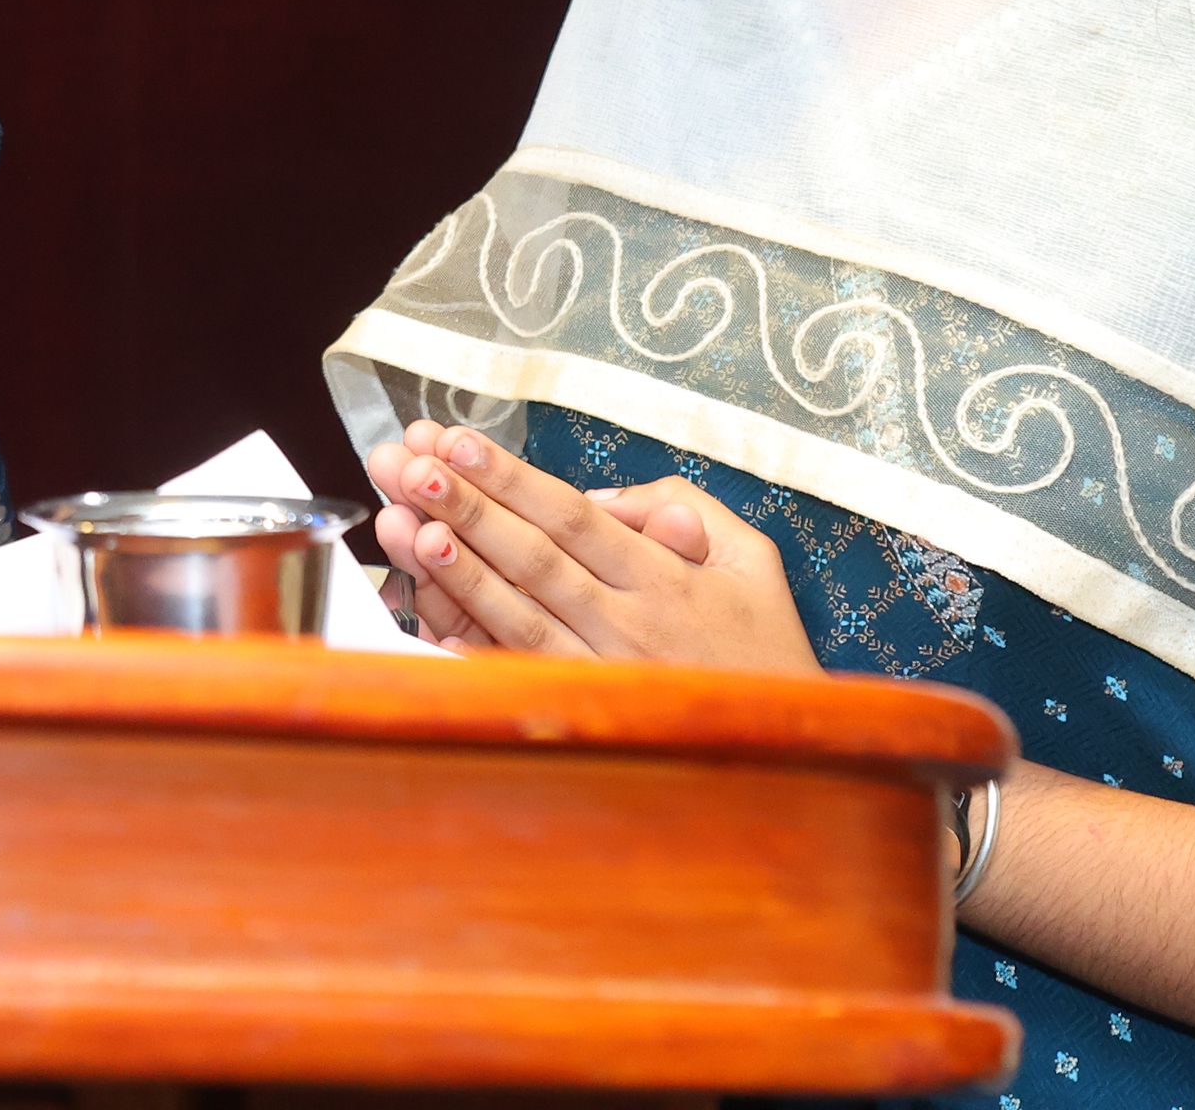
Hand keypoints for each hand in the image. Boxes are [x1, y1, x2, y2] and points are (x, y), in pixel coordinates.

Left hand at [364, 418, 820, 672]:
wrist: (789, 751)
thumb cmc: (767, 647)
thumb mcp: (752, 560)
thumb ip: (686, 510)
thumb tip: (611, 499)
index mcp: (662, 580)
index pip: (574, 519)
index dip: (514, 480)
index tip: (460, 442)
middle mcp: (626, 627)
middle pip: (534, 560)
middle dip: (469, 511)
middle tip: (412, 469)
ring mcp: (603, 677)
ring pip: (517, 618)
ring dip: (457, 574)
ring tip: (406, 530)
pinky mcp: (588, 717)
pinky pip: (522, 684)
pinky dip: (475, 658)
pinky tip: (430, 630)